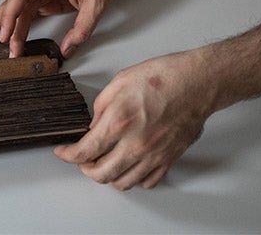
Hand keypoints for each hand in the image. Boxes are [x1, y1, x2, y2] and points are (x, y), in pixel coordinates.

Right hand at [0, 0, 121, 57]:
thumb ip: (82, 28)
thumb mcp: (98, 3)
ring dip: (5, 29)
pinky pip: (26, 12)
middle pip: (12, 3)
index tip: (4, 35)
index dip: (10, 17)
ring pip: (16, 9)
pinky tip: (9, 39)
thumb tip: (67, 49)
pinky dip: (17, 27)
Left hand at [55, 50, 214, 189]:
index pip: (84, 152)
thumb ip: (101, 107)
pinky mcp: (168, 159)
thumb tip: (93, 126)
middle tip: (82, 159)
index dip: (67, 155)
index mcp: (119, 122)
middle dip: (85, 169)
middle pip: (100, 174)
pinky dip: (133, 178)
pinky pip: (146, 182)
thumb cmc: (163, 77)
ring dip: (107, 176)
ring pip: (122, 182)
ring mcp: (153, 155)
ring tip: (103, 162)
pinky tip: (128, 165)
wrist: (197, 83)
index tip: (63, 152)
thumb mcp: (120, 82)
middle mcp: (135, 144)